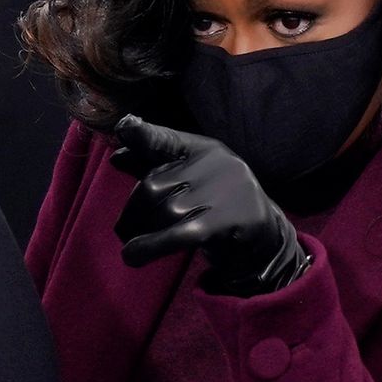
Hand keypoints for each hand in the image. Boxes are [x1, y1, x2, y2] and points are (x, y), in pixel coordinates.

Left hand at [111, 114, 311, 296]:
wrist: (265, 241)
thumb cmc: (218, 207)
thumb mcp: (189, 182)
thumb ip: (154, 166)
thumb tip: (117, 156)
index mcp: (204, 150)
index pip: (167, 140)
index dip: (144, 134)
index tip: (123, 126)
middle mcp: (216, 164)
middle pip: (153, 185)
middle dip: (133, 212)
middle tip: (125, 230)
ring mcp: (223, 192)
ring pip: (164, 211)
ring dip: (141, 232)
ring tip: (132, 249)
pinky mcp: (226, 223)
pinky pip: (179, 234)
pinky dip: (152, 245)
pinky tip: (133, 255)